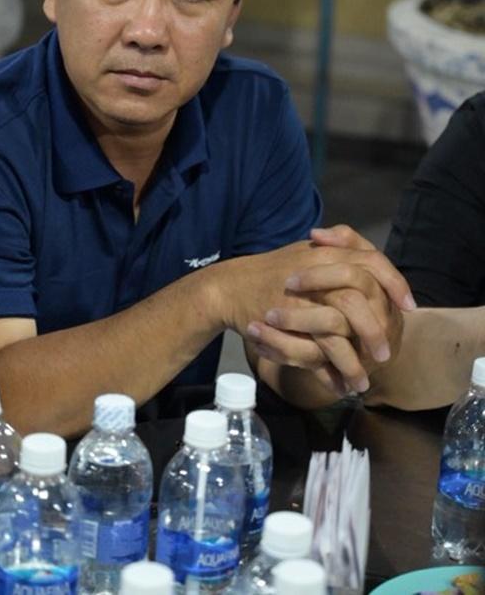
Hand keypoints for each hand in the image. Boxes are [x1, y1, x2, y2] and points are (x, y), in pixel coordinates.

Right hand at [205, 226, 409, 394]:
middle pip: (358, 299)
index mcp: (326, 253)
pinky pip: (315, 349)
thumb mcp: (306, 254)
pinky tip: (339, 384)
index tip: (409, 306)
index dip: (395, 283)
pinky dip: (330, 371)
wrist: (229, 286)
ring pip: (338, 330)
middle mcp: (315, 271)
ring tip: (363, 381)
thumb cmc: (270, 272)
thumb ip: (338, 257)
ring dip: (353, 360)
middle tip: (385, 355)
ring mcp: (299, 298)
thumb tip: (375, 278)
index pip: (372, 261)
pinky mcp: (284, 321)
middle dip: (376, 331)